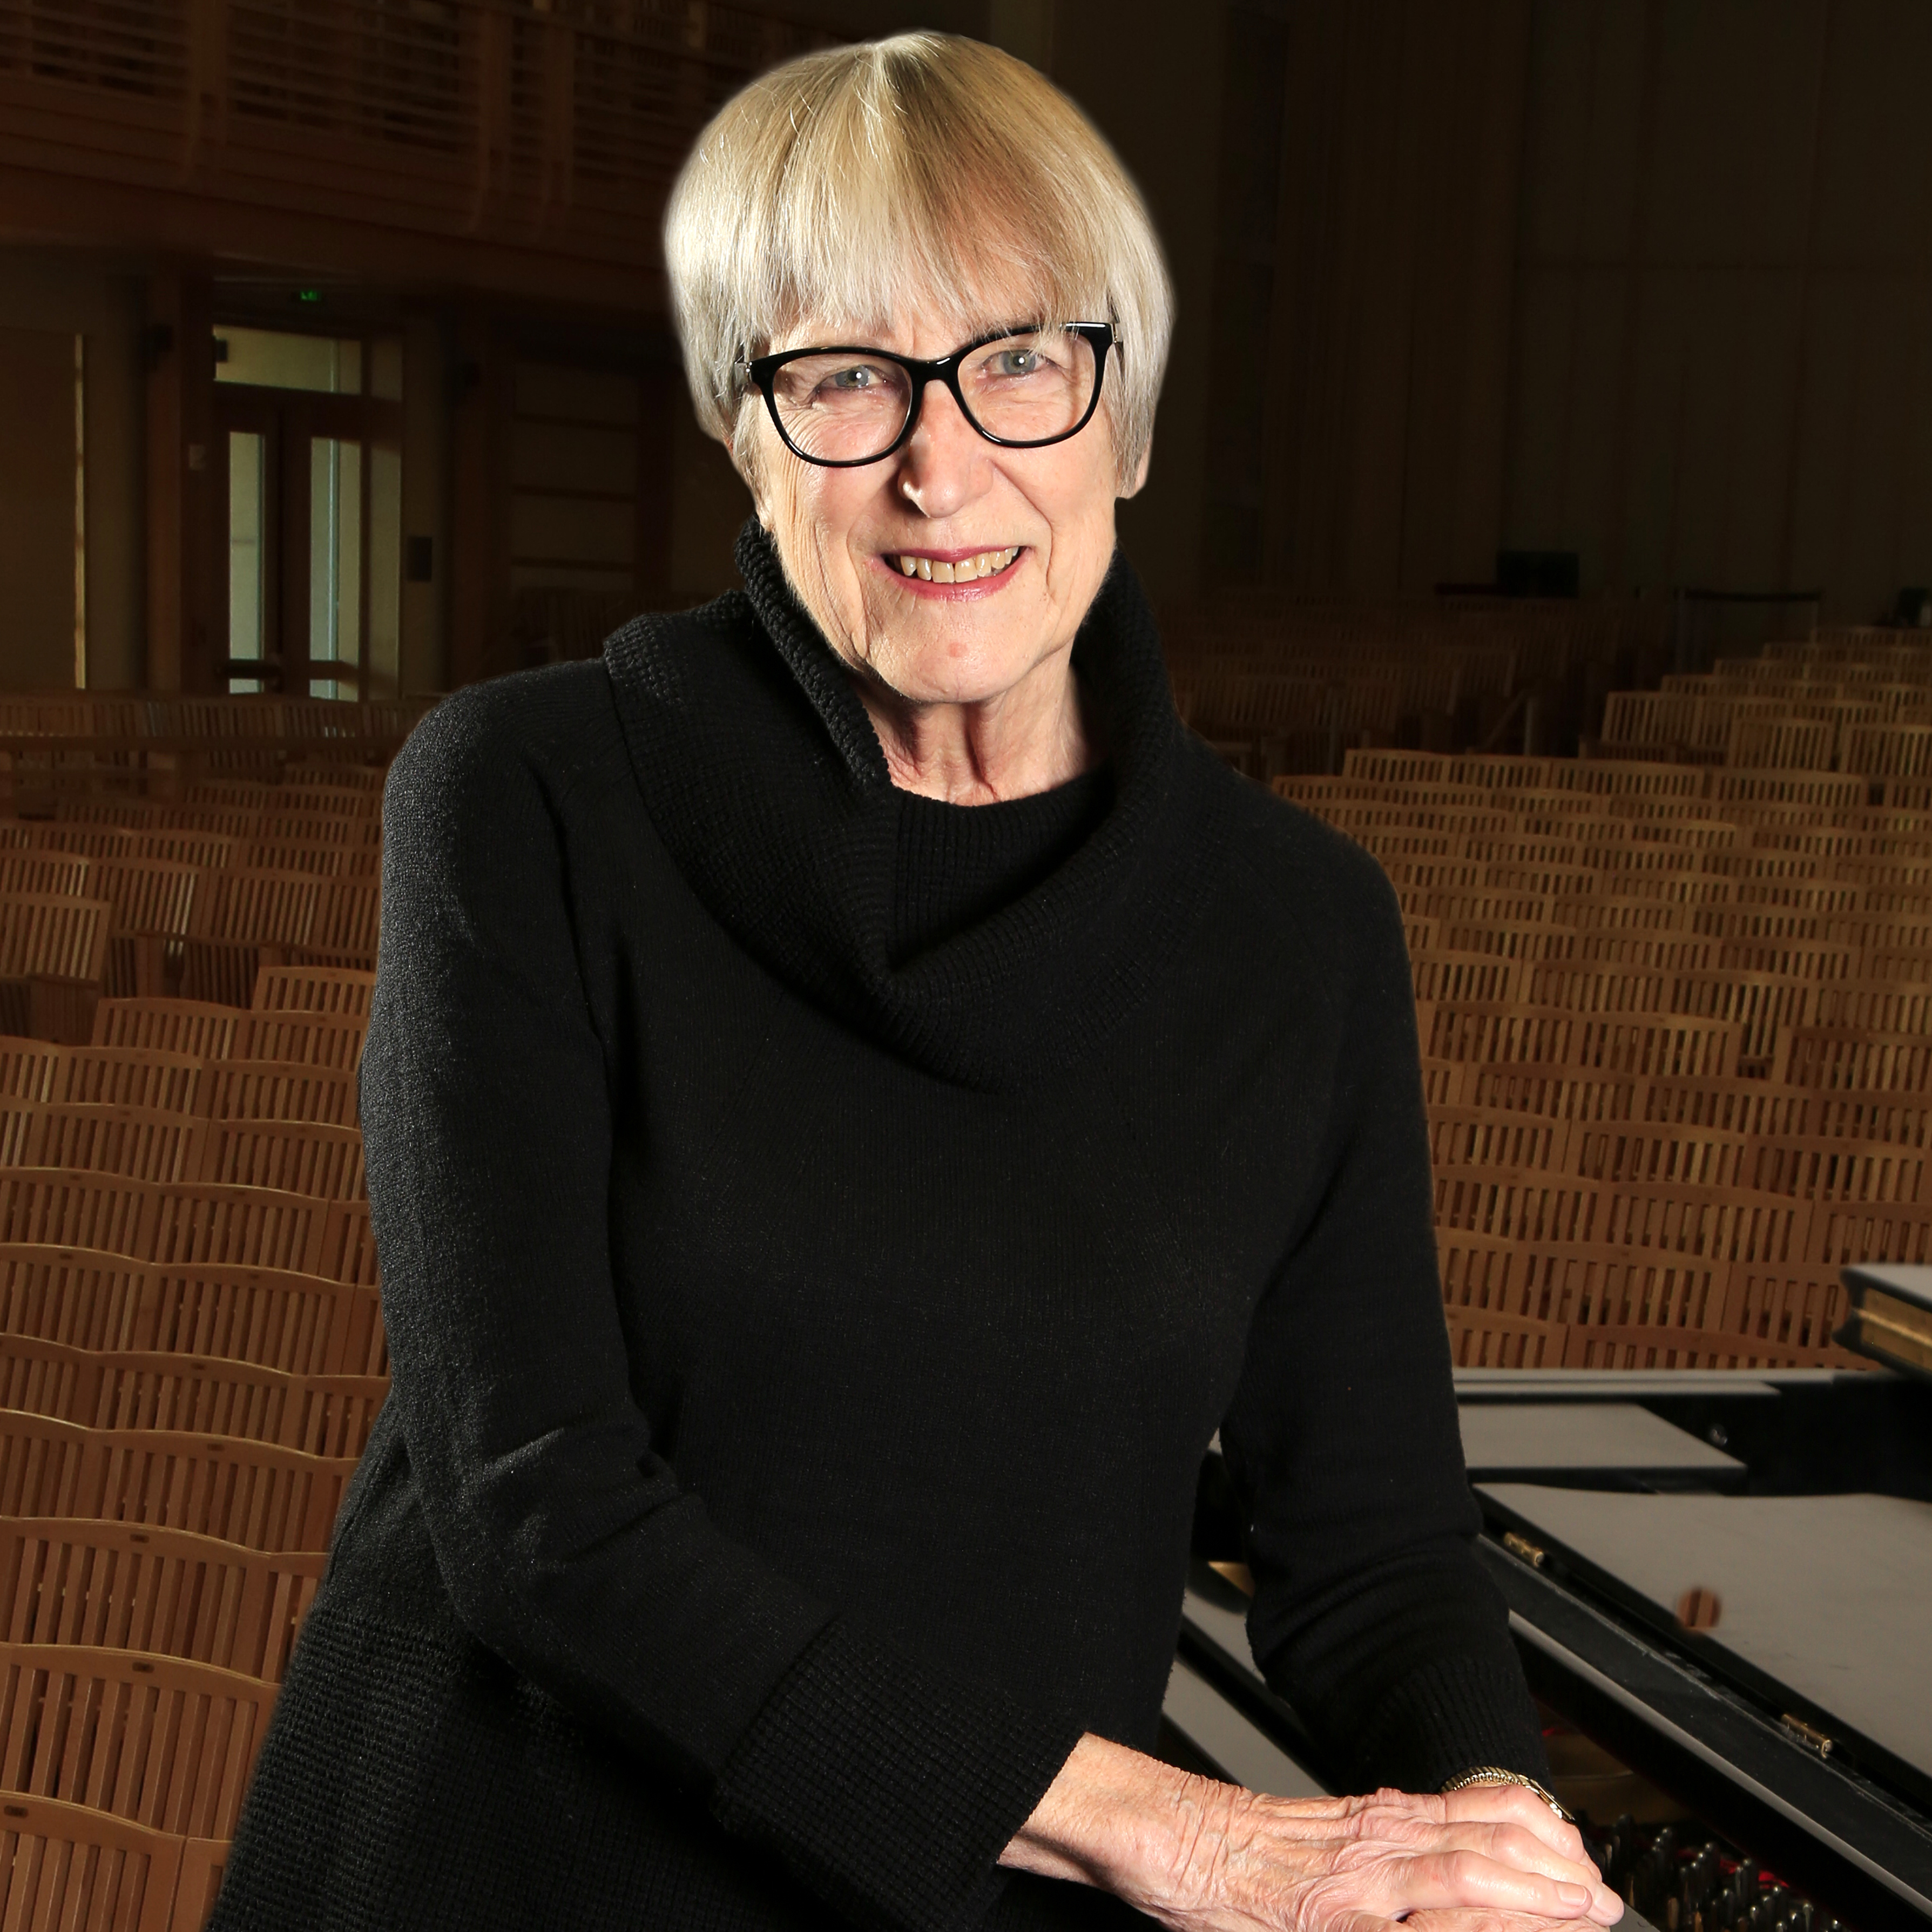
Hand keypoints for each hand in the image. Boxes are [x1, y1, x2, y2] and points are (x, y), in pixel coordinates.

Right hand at [1001, 1734, 1623, 1931]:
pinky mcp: (1329, 1924)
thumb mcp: (1321, 1833)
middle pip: (1484, 1851)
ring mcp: (1356, 1885)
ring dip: (1529, 1905)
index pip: (1475, 1814)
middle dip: (1553, 1880)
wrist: (1168, 1837)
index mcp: (1374, 1820)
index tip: (1584, 1858)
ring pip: (1461, 1885)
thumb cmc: (1234, 1846)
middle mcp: (1375, 1843)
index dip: (1540, 1836)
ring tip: (1578, 1916)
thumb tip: (1442, 1845)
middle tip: (1605, 1901)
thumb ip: (1380, 1840)